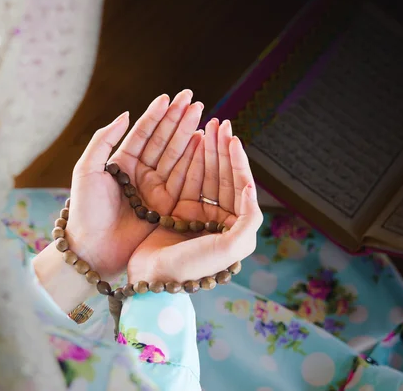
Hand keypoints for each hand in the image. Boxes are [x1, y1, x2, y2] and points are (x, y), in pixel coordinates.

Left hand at [65, 90, 203, 278]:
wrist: (92, 249)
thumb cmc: (85, 210)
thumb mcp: (86, 170)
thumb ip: (103, 140)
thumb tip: (125, 113)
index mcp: (121, 163)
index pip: (142, 133)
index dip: (156, 114)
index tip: (169, 97)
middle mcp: (140, 173)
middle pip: (163, 141)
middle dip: (178, 119)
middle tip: (193, 99)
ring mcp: (155, 188)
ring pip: (176, 156)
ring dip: (188, 134)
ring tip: (201, 114)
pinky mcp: (167, 205)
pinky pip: (183, 178)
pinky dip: (194, 159)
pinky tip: (202, 141)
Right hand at [127, 118, 262, 282]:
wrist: (152, 278)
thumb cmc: (191, 266)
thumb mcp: (229, 248)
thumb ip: (248, 220)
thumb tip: (250, 188)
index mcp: (236, 228)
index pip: (241, 186)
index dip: (238, 161)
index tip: (232, 139)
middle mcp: (220, 219)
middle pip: (225, 176)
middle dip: (222, 149)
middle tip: (219, 123)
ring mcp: (199, 214)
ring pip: (207, 174)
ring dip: (208, 150)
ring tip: (208, 126)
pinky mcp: (178, 211)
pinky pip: (188, 180)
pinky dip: (190, 161)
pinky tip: (192, 142)